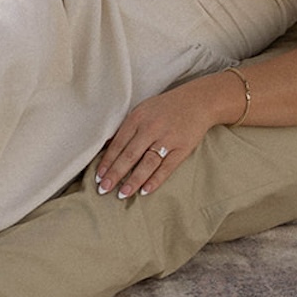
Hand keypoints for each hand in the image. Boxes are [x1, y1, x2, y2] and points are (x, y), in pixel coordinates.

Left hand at [94, 81, 221, 197]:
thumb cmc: (165, 108)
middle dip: (115, 174)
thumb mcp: (143, 110)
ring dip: (133, 180)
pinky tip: (144, 191)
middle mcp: (151, 128)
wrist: (198, 101)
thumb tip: (107, 147)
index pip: (118, 143)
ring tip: (122, 194)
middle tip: (103, 189)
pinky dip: (155, 180)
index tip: (98, 176)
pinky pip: (166, 167)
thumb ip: (127, 127)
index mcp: (138, 117)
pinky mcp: (182, 148)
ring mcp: (167, 139)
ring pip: (147, 163)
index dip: (107, 161)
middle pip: (130, 155)